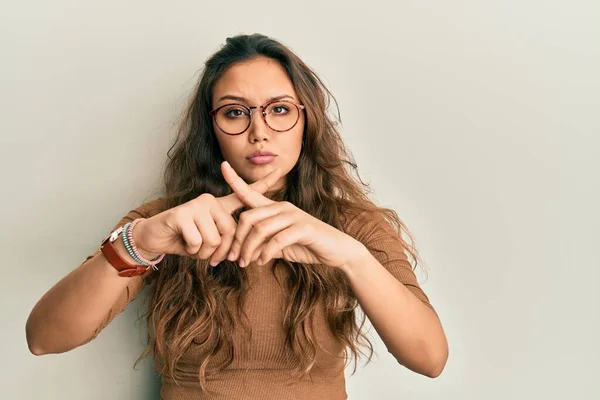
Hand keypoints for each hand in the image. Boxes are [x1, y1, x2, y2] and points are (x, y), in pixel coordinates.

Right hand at [133, 162, 281, 264]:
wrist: (154, 238)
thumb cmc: (184, 240)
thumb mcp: (209, 242)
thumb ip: (226, 243)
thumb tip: (240, 253)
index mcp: (219, 206)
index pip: (243, 194)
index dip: (262, 184)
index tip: (278, 170)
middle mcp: (210, 201)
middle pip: (230, 233)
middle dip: (219, 252)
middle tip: (205, 253)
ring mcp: (196, 205)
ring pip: (215, 240)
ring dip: (203, 252)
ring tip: (192, 245)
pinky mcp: (182, 213)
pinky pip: (198, 242)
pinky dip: (191, 249)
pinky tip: (183, 242)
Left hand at [222, 163, 366, 268]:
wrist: (337, 251)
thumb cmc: (308, 246)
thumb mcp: (280, 246)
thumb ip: (263, 244)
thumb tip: (243, 253)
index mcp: (275, 208)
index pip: (251, 191)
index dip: (236, 179)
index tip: (223, 165)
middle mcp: (282, 207)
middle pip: (248, 217)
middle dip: (237, 239)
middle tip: (234, 258)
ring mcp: (293, 216)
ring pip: (260, 229)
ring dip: (249, 249)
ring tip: (246, 263)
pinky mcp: (303, 228)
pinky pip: (276, 240)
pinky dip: (266, 253)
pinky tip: (262, 262)